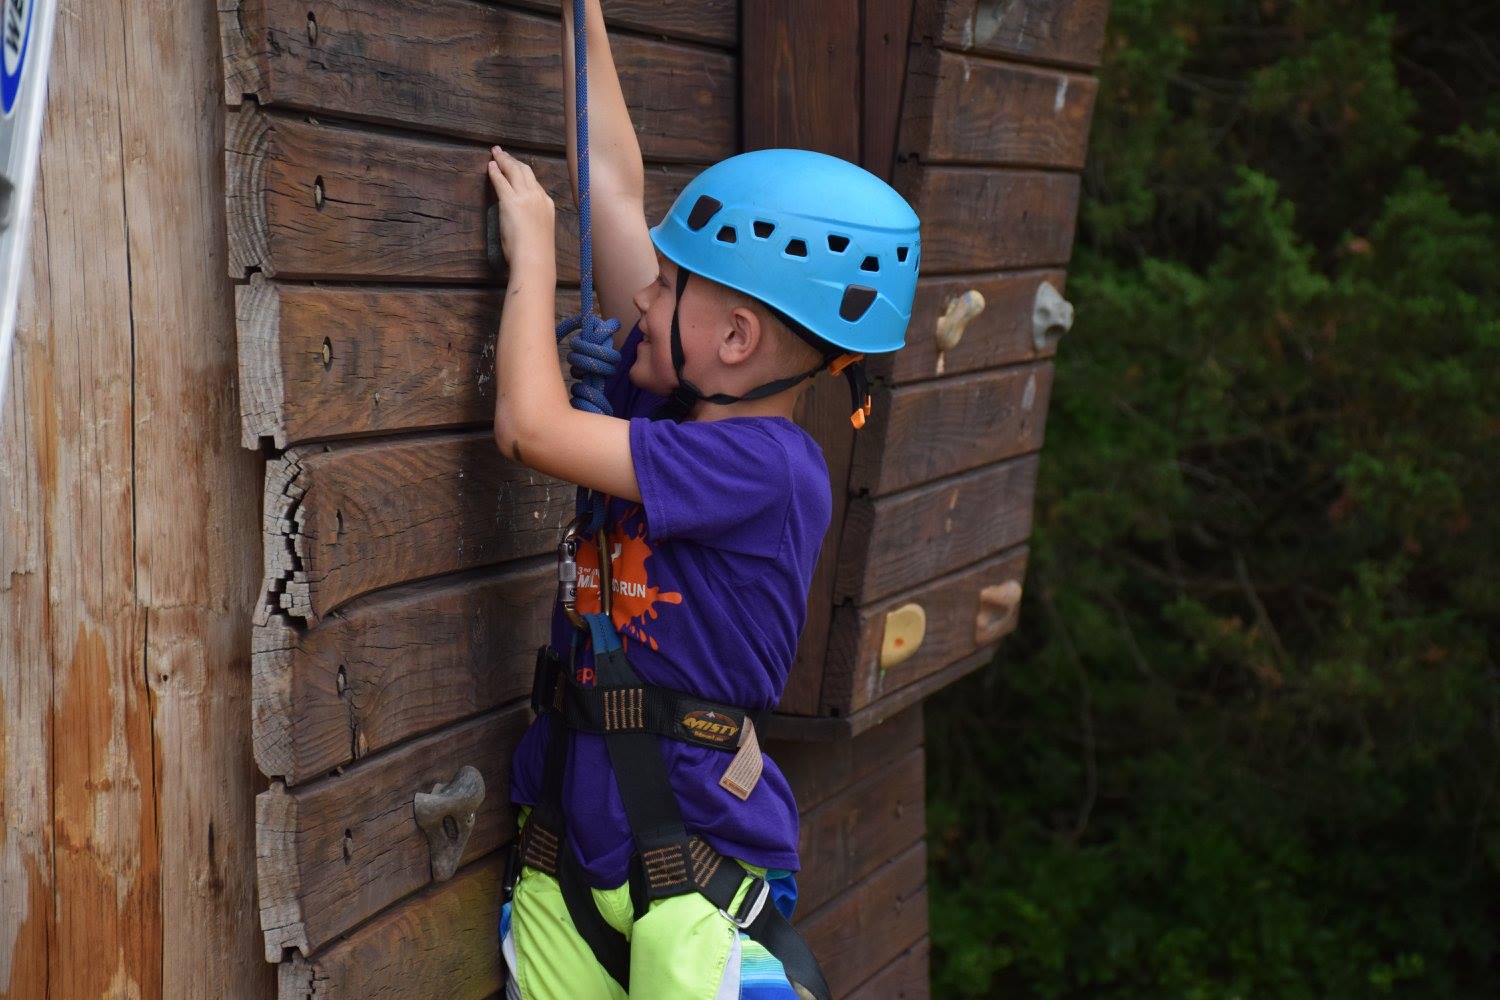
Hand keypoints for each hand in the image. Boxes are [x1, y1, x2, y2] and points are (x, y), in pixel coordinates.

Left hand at [487, 147, 555, 270]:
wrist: (535, 258)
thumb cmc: (537, 252)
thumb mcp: (540, 230)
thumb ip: (532, 219)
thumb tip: (522, 219)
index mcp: (547, 204)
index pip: (534, 182)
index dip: (522, 172)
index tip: (515, 167)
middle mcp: (538, 196)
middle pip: (525, 171)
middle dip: (513, 160)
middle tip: (503, 153)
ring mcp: (525, 197)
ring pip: (513, 170)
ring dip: (503, 160)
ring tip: (495, 153)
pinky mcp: (510, 201)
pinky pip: (500, 180)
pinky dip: (495, 171)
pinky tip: (490, 166)